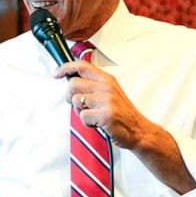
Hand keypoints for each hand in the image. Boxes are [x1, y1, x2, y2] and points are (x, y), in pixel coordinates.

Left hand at [59, 60, 195, 194]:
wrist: (139, 131)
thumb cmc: (122, 114)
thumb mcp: (110, 93)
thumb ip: (94, 86)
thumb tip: (71, 83)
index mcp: (107, 79)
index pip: (82, 65)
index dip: (65, 68)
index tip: (56, 74)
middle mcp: (107, 87)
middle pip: (73, 84)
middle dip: (69, 97)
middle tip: (79, 105)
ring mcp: (107, 100)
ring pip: (76, 101)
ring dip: (80, 112)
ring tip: (93, 116)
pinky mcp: (106, 114)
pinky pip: (83, 117)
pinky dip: (87, 123)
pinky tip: (98, 124)